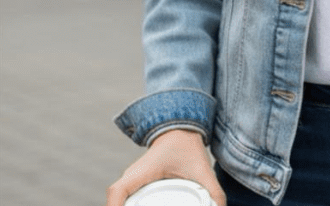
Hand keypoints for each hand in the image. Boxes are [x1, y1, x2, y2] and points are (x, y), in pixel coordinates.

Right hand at [105, 129, 225, 205]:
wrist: (181, 130)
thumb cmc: (188, 145)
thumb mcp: (201, 169)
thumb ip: (213, 190)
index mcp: (140, 172)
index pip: (117, 192)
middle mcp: (130, 178)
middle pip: (116, 201)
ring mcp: (130, 182)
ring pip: (118, 201)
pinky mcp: (134, 186)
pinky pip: (124, 201)